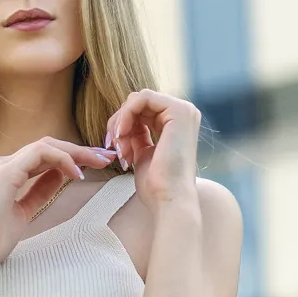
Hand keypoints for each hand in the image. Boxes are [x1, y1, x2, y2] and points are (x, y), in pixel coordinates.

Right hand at [0, 137, 115, 268]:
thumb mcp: (22, 213)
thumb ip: (39, 192)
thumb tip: (61, 177)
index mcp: (4, 173)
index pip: (42, 157)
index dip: (70, 158)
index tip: (94, 166)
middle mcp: (1, 164)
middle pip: (47, 147)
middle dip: (79, 150)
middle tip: (105, 158)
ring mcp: (2, 166)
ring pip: (46, 146)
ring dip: (76, 151)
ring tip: (98, 161)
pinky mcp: (5, 172)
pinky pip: (41, 154)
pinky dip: (63, 159)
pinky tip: (76, 173)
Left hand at [105, 89, 200, 209]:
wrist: (168, 198)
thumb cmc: (155, 183)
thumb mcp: (142, 152)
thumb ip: (137, 134)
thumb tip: (122, 123)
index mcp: (176, 123)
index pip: (140, 110)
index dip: (120, 124)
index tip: (113, 146)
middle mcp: (184, 114)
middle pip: (136, 103)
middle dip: (119, 124)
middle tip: (115, 147)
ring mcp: (184, 110)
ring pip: (137, 100)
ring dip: (120, 123)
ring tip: (121, 147)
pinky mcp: (180, 111)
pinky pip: (142, 98)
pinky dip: (125, 114)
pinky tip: (122, 135)